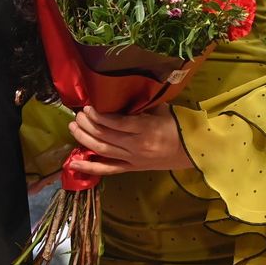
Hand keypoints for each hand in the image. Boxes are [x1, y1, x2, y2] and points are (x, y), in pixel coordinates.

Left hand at [66, 105, 194, 177]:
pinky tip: (74, 163)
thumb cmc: (178, 126)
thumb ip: (141, 105)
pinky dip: (90, 168)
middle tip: (78, 115)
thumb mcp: (161, 110)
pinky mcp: (131, 168)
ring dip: (84, 139)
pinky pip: (108, 169)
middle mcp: (136, 145)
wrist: (192, 151)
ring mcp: (133, 159)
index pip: (116, 123)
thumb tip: (119, 94)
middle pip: (105, 136)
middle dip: (87, 125)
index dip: (99, 115)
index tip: (88, 107)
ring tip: (73, 128)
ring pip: (102, 151)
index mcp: (146, 128)